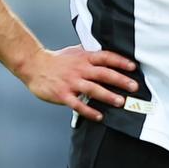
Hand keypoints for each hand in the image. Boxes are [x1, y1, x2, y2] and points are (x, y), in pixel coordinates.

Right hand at [17, 45, 137, 121]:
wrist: (33, 65)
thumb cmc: (57, 60)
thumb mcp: (76, 51)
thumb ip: (91, 54)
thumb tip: (109, 54)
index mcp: (85, 58)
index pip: (106, 58)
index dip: (120, 61)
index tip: (133, 67)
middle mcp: (80, 69)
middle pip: (103, 74)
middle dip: (120, 80)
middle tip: (134, 87)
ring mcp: (71, 82)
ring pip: (92, 89)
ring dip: (107, 96)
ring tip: (120, 102)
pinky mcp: (62, 95)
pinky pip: (77, 104)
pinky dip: (88, 111)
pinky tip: (99, 116)